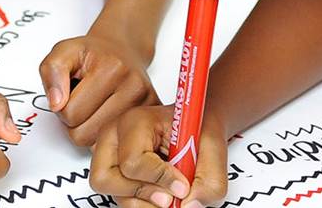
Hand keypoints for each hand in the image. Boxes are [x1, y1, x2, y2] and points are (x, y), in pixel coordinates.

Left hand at [39, 32, 158, 145]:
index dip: (61, 106)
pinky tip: (106, 117)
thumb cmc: (93, 54)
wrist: (122, 50)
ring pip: (96, 144)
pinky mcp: (150, 119)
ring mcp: (146, 105)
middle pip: (82, 134)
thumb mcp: (64, 52)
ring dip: (89, 130)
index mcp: (112, 68)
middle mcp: (134, 87)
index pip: (70, 113)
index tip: (70, 93)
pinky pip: (115, 146)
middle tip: (81, 102)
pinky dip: (106, 135)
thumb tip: (56, 104)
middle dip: (74, 121)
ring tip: (93, 108)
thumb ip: (52, 71)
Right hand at [91, 104, 226, 207]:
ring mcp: (107, 154)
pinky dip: (141, 203)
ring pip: (111, 193)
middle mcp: (114, 136)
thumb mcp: (214, 149)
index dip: (161, 179)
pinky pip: (119, 198)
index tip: (182, 186)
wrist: (194, 124)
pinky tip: (159, 192)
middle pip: (107, 179)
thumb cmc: (196, 128)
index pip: (133, 161)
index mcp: (135, 121)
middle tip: (170, 197)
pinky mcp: (111, 172)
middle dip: (143, 194)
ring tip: (167, 194)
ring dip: (143, 202)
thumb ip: (210, 180)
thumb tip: (190, 205)